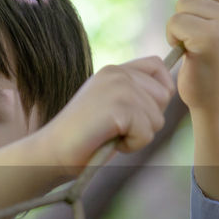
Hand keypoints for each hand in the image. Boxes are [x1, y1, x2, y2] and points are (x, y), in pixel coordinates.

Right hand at [39, 56, 174, 177]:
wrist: (51, 152)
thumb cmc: (82, 137)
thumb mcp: (109, 106)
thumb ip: (132, 94)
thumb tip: (167, 93)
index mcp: (114, 70)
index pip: (158, 67)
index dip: (160, 91)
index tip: (140, 112)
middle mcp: (117, 73)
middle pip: (164, 96)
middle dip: (148, 119)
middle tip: (118, 129)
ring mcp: (118, 88)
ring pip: (157, 118)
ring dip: (138, 136)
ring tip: (110, 135)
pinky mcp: (118, 107)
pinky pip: (146, 133)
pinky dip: (131, 146)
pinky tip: (108, 142)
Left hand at [167, 0, 218, 115]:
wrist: (216, 95)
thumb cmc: (213, 55)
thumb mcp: (217, 15)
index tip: (210, 14)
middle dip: (188, 8)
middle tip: (201, 34)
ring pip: (183, 3)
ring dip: (179, 24)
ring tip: (194, 43)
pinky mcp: (210, 37)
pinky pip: (175, 21)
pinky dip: (173, 37)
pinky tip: (188, 51)